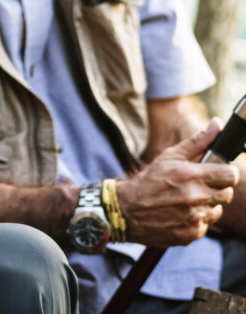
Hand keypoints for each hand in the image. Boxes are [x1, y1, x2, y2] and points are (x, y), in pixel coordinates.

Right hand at [117, 119, 238, 246]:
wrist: (127, 210)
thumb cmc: (149, 180)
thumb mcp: (169, 156)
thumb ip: (198, 141)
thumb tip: (217, 124)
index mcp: (189, 175)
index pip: (230, 175)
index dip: (226, 172)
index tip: (219, 171)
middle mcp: (194, 198)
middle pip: (227, 193)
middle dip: (216, 187)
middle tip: (199, 184)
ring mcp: (194, 218)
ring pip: (217, 209)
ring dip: (207, 204)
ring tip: (186, 198)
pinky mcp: (193, 234)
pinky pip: (206, 224)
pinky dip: (197, 218)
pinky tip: (181, 211)